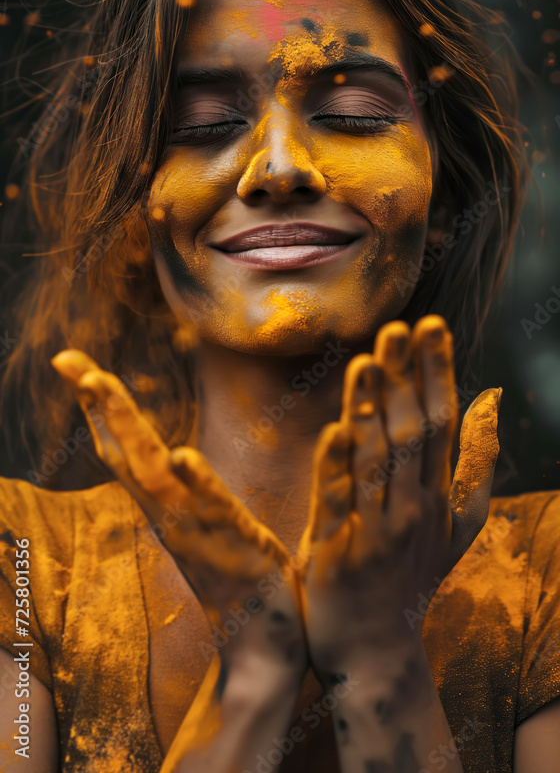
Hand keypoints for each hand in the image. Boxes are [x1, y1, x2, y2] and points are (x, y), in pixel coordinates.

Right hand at [51, 350, 307, 684]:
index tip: (70, 361)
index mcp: (164, 502)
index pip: (122, 447)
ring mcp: (198, 527)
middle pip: (126, 453)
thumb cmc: (236, 570)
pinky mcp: (237, 542)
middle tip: (71, 361)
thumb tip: (167, 451)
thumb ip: (182, 484)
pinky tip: (180, 454)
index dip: (97, 405)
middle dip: (100, 405)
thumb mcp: (201, 517)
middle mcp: (171, 513)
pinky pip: (212, 508)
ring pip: (154, 474)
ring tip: (102, 384)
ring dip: (126, 427)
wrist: (268, 634)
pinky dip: (194, 482)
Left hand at [296, 315, 500, 680]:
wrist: (377, 653)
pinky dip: (338, 468)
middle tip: (399, 327)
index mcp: (436, 494)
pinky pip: (340, 505)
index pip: (440, 421)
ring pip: (377, 462)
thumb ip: (477, 460)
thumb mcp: (458, 521)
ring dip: (371, 410)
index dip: (436, 373)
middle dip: (406, 379)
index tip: (431, 325)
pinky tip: (335, 431)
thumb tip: (494, 399)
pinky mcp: (337, 554)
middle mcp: (411, 508)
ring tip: (365, 362)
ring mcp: (376, 531)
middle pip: (412, 434)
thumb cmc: (412, 576)